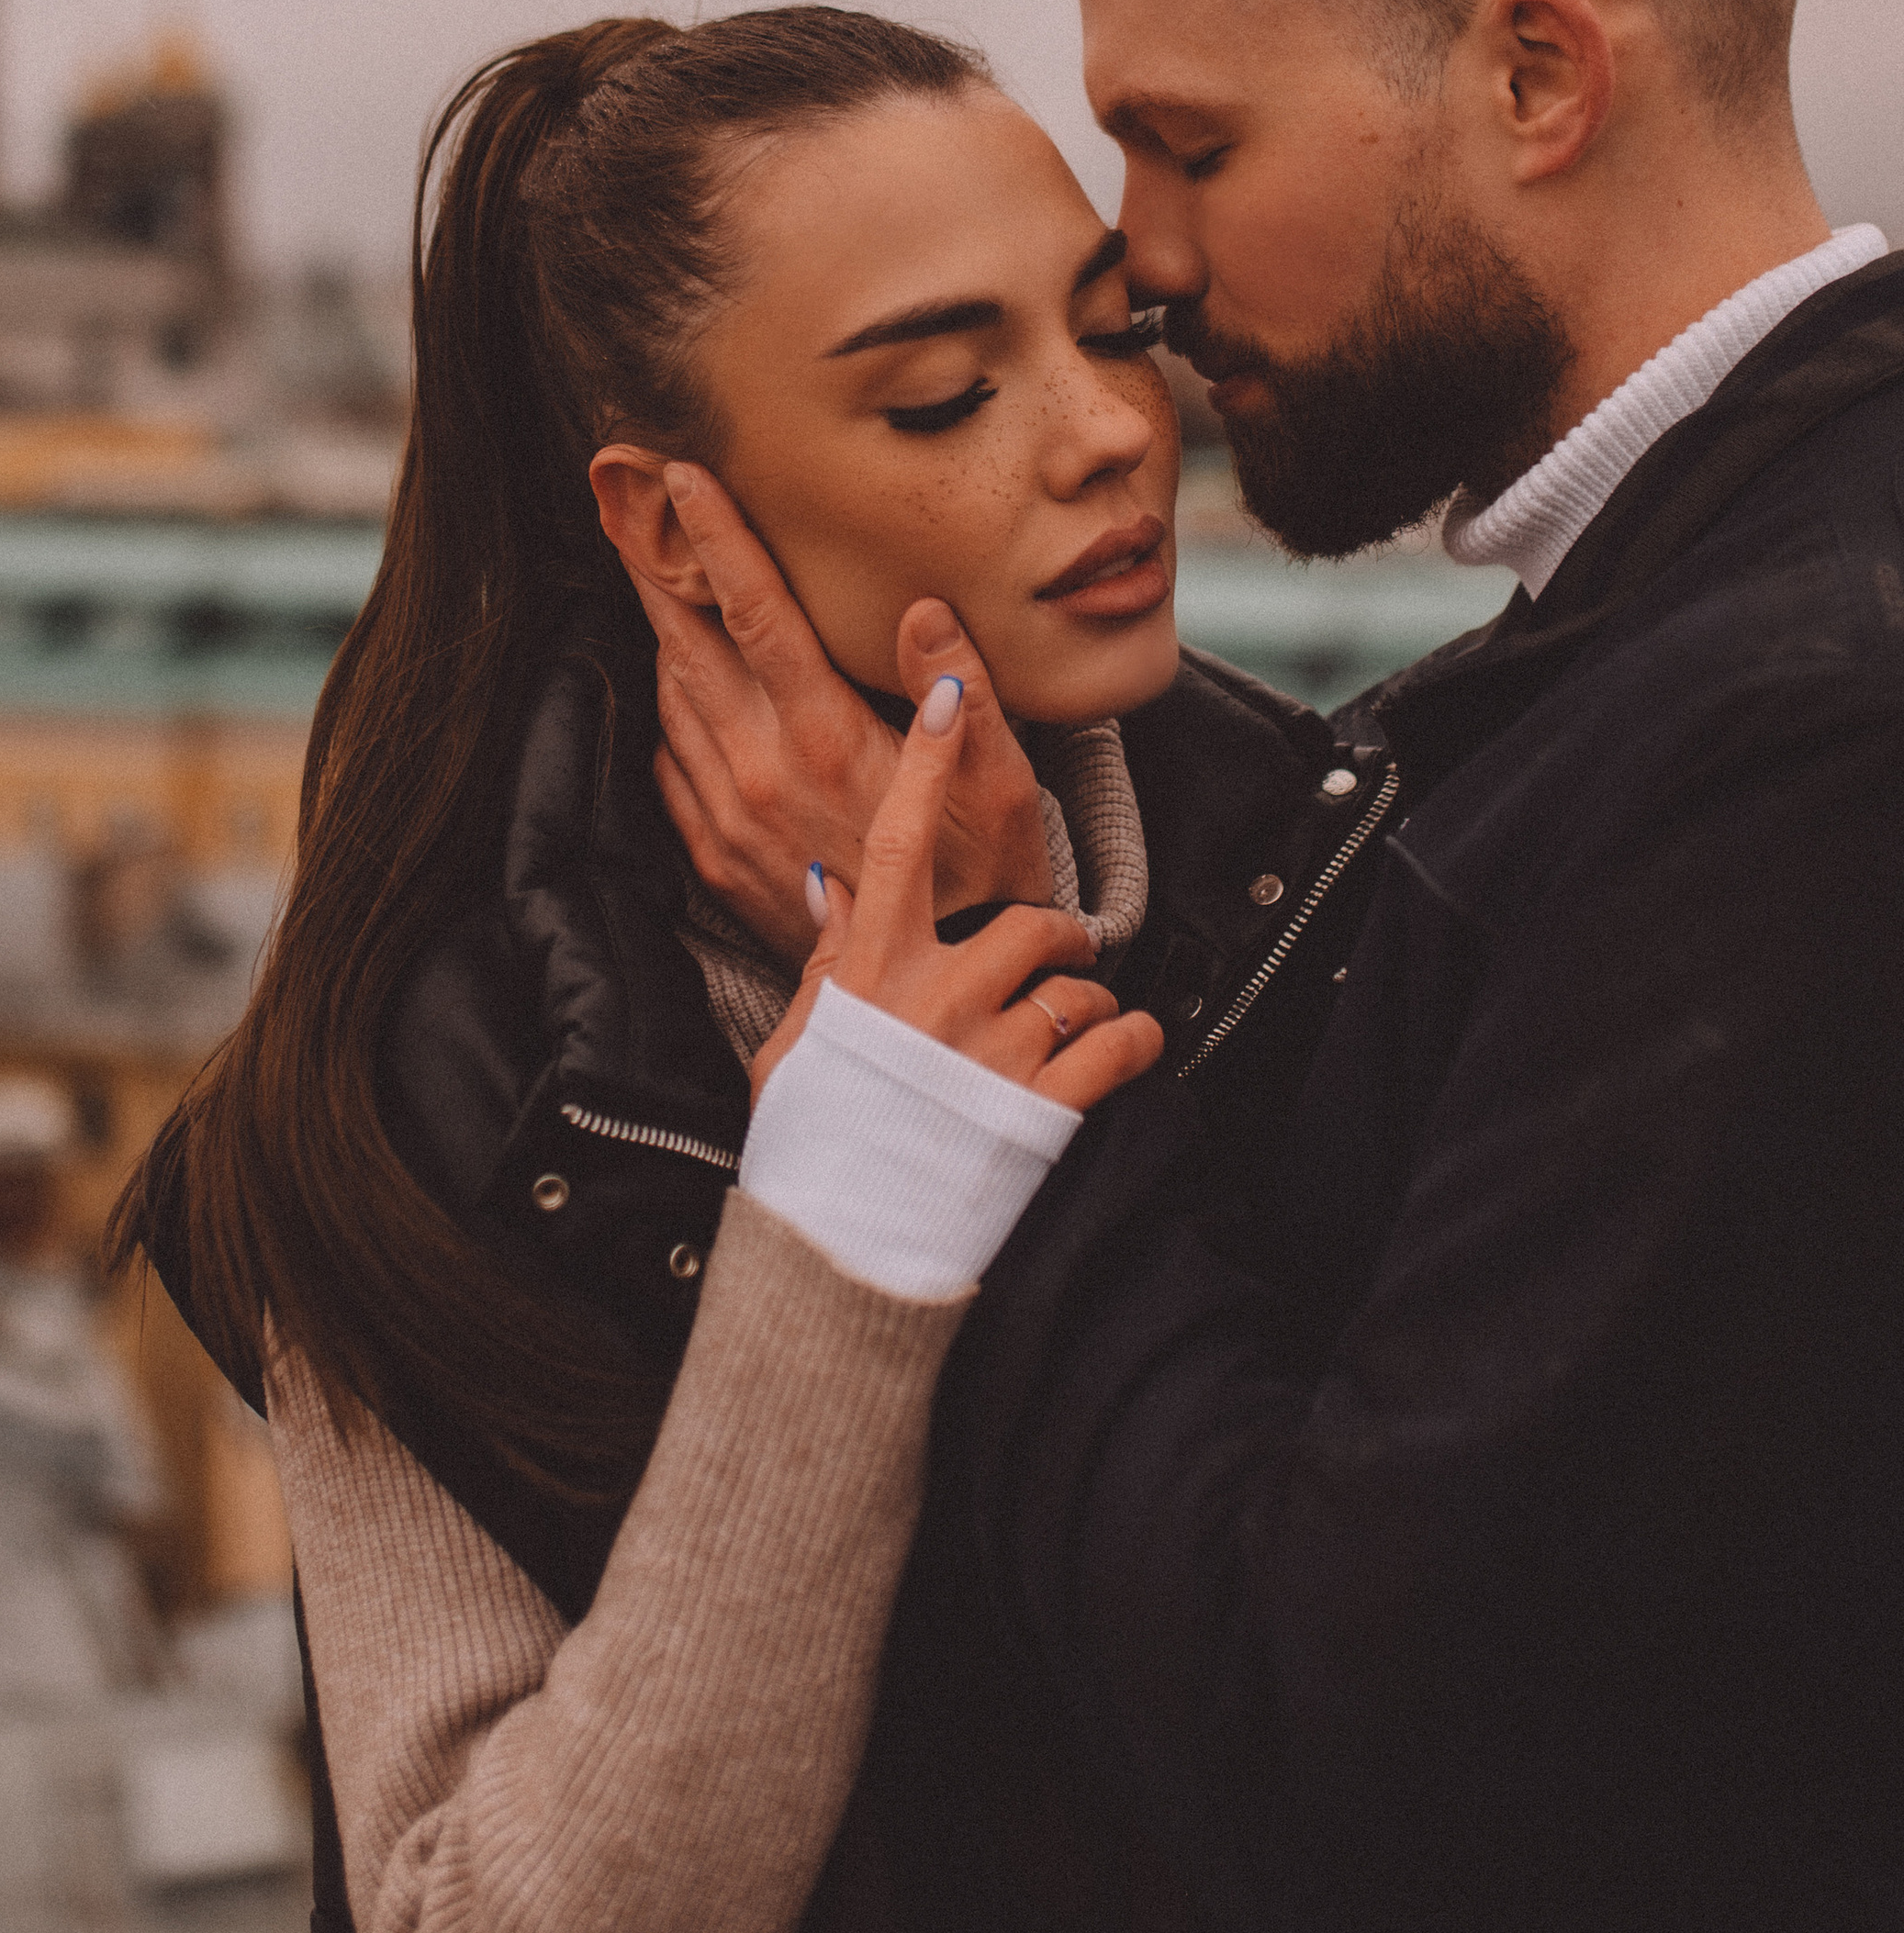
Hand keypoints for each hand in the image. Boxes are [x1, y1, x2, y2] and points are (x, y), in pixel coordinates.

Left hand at [637, 463, 1051, 969]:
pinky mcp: (713, 856)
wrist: (929, 1006)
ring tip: (657, 575)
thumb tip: (921, 608)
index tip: (678, 475)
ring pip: (671, 698)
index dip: (716, 536)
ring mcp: (725, 817)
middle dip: (657, 566)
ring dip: (662, 633)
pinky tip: (685, 683)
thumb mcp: (1002, 783)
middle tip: (630, 501)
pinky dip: (669, 710)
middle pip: (684, 642)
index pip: (754, 610)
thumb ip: (963, 691)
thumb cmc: (985, 880)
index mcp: (826, 738)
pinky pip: (668, 763)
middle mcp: (759, 770)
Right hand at [751, 666, 1162, 1109]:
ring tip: (1077, 1028)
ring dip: (1090, 1000)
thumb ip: (823, 960)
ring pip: (1077, 983)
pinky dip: (1138, 1044)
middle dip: (1055, 941)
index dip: (926, 759)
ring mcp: (989, 1048)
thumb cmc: (811, 1141)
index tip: (949, 686)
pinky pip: (1117, 1045)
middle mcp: (932, 996)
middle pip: (1028, 921)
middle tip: (1051, 967)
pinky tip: (1134, 1050)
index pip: (895, 839)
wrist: (843, 1245)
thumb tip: (829, 885)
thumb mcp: (795, 1043)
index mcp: (868, 970)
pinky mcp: (1040, 1103)